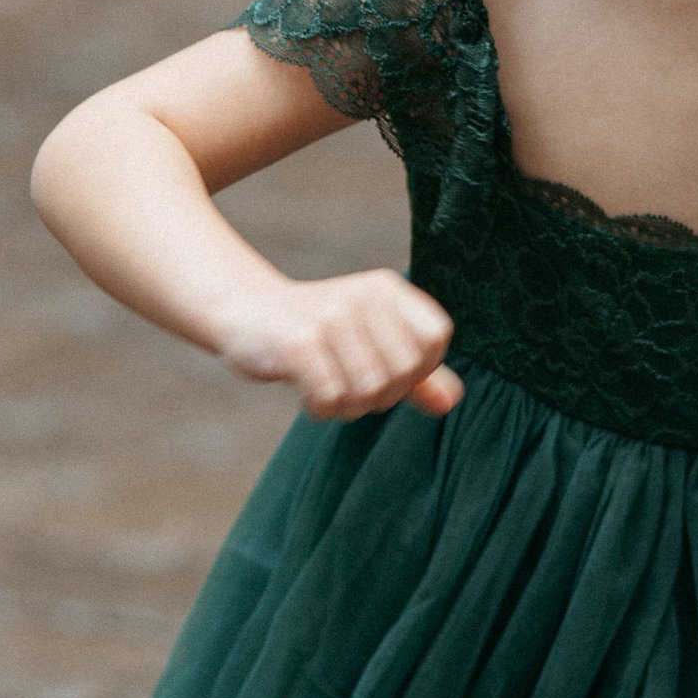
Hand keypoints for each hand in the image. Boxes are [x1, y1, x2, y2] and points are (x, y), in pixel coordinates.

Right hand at [214, 270, 461, 419]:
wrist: (247, 312)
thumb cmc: (319, 333)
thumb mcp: (372, 342)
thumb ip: (416, 373)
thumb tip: (451, 402)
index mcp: (387, 289)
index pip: (435, 339)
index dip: (419, 368)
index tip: (388, 369)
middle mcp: (362, 296)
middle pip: (403, 373)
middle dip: (381, 396)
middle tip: (351, 386)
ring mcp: (329, 318)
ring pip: (367, 391)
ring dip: (347, 405)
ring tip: (328, 387)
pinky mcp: (297, 343)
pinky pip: (330, 398)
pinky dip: (319, 408)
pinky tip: (306, 392)